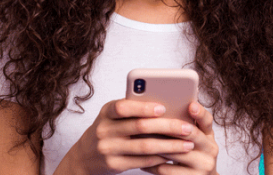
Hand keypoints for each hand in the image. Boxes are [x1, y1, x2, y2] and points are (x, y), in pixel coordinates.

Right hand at [62, 99, 199, 174]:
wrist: (84, 156)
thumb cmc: (107, 130)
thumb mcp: (112, 116)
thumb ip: (132, 110)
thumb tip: (167, 107)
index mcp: (106, 112)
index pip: (123, 107)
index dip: (143, 107)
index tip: (163, 107)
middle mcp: (104, 130)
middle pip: (139, 127)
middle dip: (167, 127)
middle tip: (187, 128)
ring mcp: (108, 149)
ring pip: (144, 146)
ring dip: (169, 146)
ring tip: (187, 144)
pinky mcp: (114, 164)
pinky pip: (142, 161)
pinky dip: (160, 158)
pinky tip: (173, 155)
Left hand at [141, 102, 218, 174]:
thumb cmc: (191, 154)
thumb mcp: (194, 139)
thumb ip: (185, 125)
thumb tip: (160, 108)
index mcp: (209, 135)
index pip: (207, 121)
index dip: (200, 113)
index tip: (191, 105)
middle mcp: (210, 149)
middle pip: (191, 135)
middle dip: (169, 127)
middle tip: (149, 119)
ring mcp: (203, 166)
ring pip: (175, 153)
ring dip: (155, 145)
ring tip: (138, 138)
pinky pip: (167, 170)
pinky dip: (152, 164)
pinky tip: (140, 159)